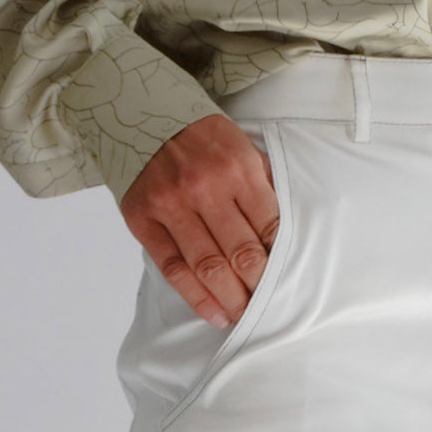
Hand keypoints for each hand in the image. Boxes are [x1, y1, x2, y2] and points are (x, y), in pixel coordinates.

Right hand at [121, 113, 280, 328]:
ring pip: (207, 267)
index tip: (289, 280)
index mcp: (237, 169)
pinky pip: (173, 268)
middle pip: (241, 253)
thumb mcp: (243, 148)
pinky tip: (214, 312)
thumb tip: (284, 236)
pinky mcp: (143, 220)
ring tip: (243, 316)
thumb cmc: (203, 139)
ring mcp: (170, 205)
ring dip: (230, 299)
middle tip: (270, 307)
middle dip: (259, 287)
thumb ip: (263, 187)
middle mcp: (204, 188)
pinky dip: (196, 297)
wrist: (144, 115)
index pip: (269, 227)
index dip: (282, 260)